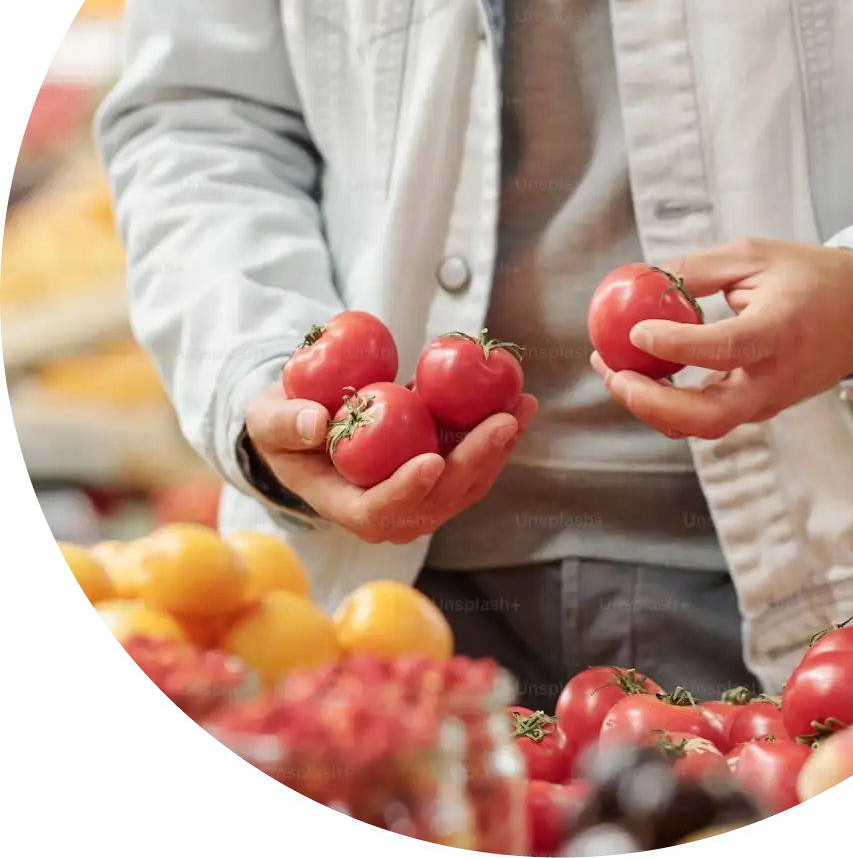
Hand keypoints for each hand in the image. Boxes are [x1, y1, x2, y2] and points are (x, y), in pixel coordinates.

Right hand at [244, 383, 537, 543]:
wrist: (308, 424)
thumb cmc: (283, 424)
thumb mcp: (268, 419)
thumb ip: (284, 422)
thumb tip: (315, 422)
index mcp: (344, 505)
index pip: (378, 510)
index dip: (407, 490)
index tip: (432, 460)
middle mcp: (389, 511)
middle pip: (439, 499)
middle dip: (476, 461)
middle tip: (503, 420)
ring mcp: (420, 496)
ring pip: (467, 483)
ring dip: (499, 447)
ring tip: (523, 405)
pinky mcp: (441, 474)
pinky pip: (475, 461)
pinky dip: (499, 435)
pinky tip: (520, 402)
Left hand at [590, 238, 852, 439]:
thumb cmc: (811, 277)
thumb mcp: (754, 256)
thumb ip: (697, 269)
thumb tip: (640, 277)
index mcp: (781, 331)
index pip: (726, 348)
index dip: (678, 345)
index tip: (636, 331)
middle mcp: (776, 379)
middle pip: (708, 416)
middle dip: (650, 403)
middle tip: (611, 372)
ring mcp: (769, 401)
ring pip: (702, 423)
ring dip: (652, 404)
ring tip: (612, 368)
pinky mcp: (760, 408)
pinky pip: (709, 414)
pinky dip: (670, 402)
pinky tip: (641, 374)